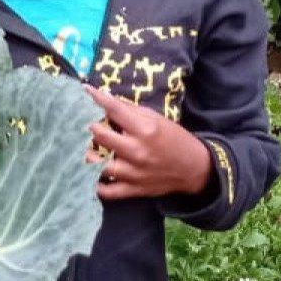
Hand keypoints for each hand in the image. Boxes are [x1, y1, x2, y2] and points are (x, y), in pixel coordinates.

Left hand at [86, 86, 213, 201]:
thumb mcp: (157, 119)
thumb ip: (132, 111)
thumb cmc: (175, 139)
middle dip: (90, 127)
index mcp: (145, 130)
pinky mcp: (134, 189)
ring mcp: (133, 173)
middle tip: (86, 124)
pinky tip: (90, 177)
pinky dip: (96, 185)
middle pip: (101, 136)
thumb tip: (108, 101)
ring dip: (88, 155)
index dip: (97, 97)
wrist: (194, 168)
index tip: (86, 89)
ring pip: (98, 165)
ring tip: (87, 149)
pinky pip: (107, 191)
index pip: (115, 109)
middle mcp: (137, 151)